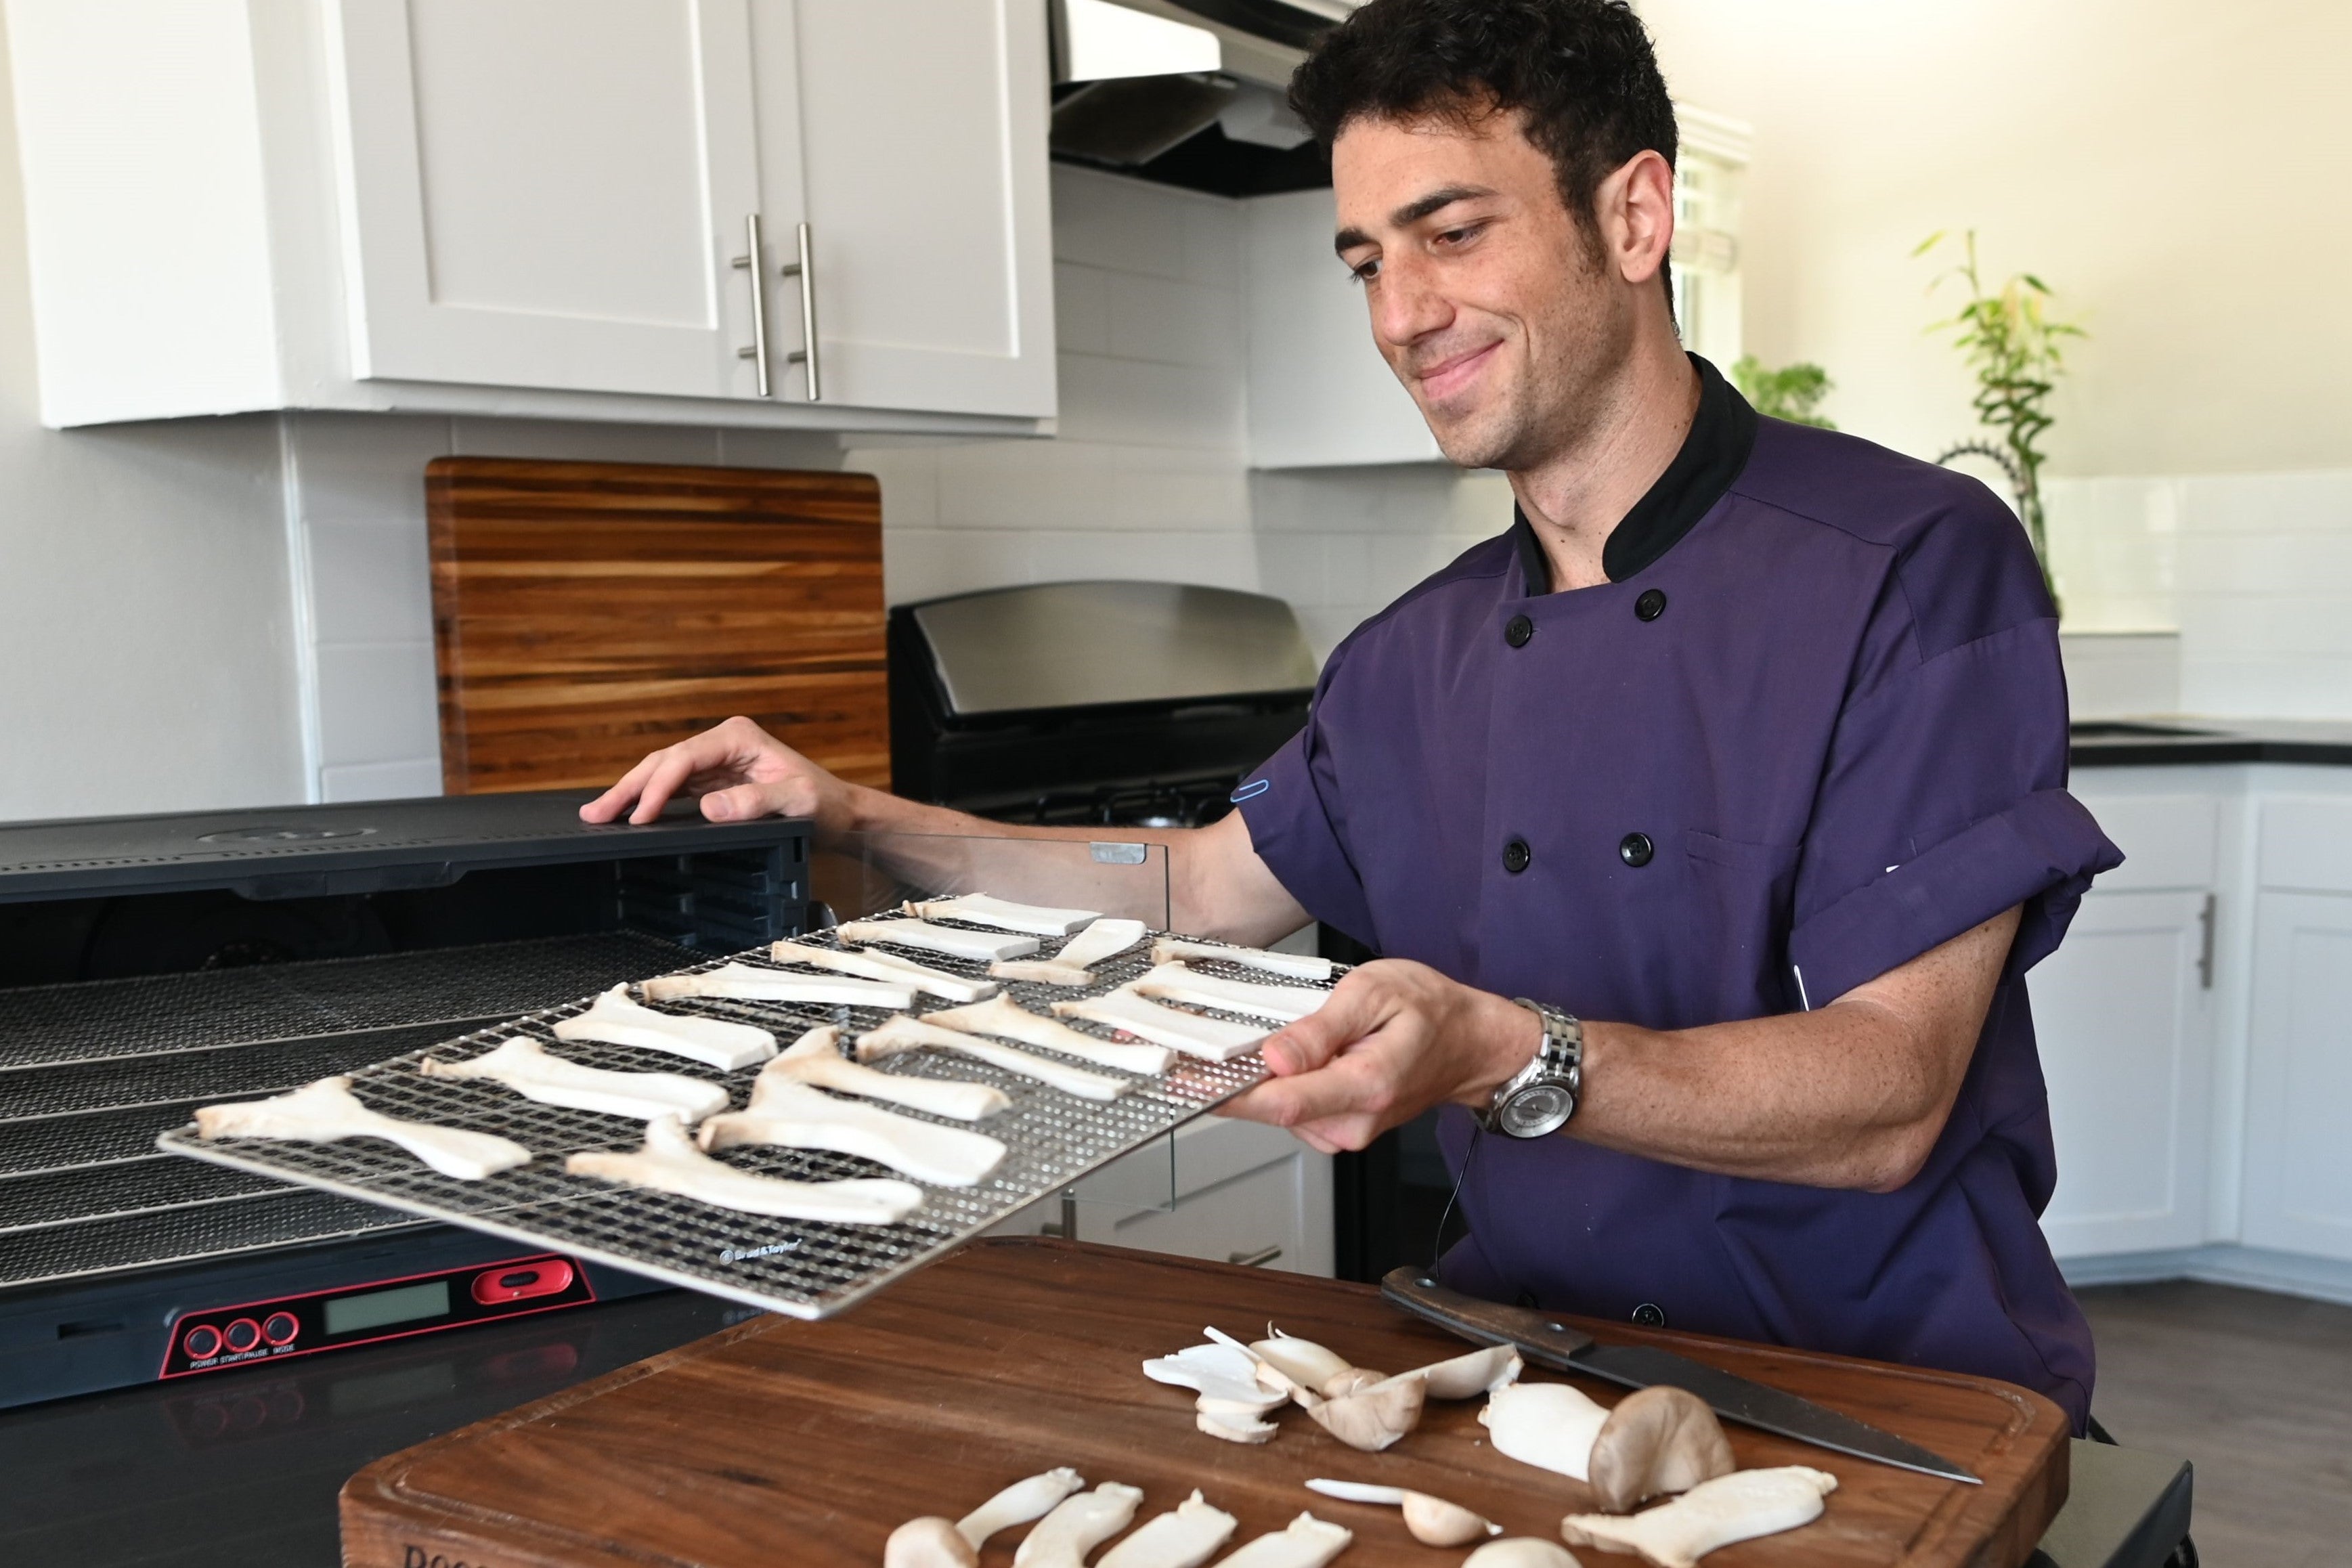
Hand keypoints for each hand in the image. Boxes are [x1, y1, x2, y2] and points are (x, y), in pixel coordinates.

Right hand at [579, 716, 854, 826]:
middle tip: (595, 813)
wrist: (841, 815)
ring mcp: (716, 762)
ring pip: (662, 774)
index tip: (640, 817)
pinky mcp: (714, 782)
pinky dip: (650, 802)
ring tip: (597, 815)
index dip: (658, 788)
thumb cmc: (825, 805)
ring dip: (631, 794)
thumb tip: (709, 807)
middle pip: (664, 762)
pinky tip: (628, 815)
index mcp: (738, 737)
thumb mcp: (798, 802)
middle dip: (629, 788)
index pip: (684, 759)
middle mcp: (723, 743)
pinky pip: (674, 789)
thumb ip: (756, 802)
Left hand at [1219, 959, 1539, 1153]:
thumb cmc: (1430, 1010)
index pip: (1281, 1102)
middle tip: (1219, 1042)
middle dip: (1240, 1078)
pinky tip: (1307, 1059)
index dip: (1227, 1093)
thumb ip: (1321, 1028)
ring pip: (1280, 1110)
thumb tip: (1275, 1057)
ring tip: (1297, 1037)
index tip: (1185, 1080)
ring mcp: (1348, 1132)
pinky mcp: (1341, 1131)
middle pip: (1272, 1108)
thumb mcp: (1374, 993)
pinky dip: (1286, 1086)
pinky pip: (1295, 1110)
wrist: (1471, 1044)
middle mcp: (1354, 1121)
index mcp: (1364, 1085)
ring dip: (1268, 1079)